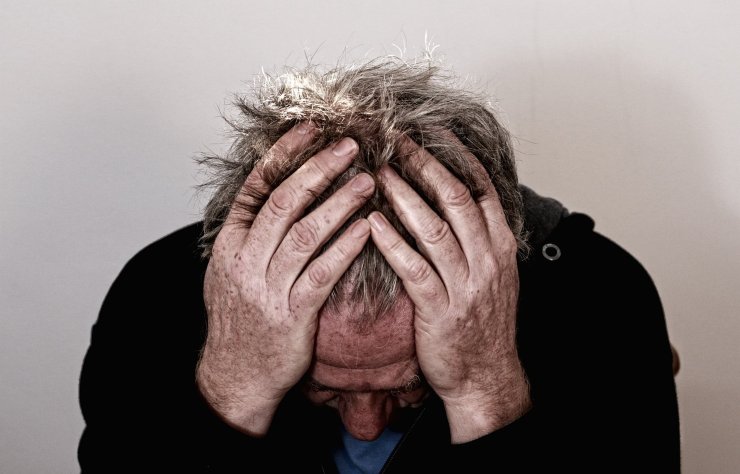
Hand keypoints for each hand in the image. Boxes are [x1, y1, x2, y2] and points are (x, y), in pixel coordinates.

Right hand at [196, 123, 373, 435]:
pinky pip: (323, 273)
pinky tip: (368, 227)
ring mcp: (267, 287)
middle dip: (318, 169)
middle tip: (350, 146)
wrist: (236, 374)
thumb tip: (271, 191)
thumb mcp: (229, 271)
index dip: (284, 154)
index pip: (256, 186)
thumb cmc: (241, 320)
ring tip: (368, 181)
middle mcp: (245, 260)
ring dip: (339, 203)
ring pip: (306, 234)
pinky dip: (346, 247)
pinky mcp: (293, 314)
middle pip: (284, 202)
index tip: (310, 128)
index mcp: (230, 244)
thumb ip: (249, 233)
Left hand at [368, 136, 530, 442]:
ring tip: (378, 172)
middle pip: (457, 199)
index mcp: (500, 246)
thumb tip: (455, 196)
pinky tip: (371, 222)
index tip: (433, 131)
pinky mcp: (440, 309)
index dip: (457, 156)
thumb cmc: (481, 322)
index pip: (482, 189)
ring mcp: (465, 284)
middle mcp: (487, 260)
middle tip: (397, 140)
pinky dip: (392, 242)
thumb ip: (478, 236)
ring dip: (404, 196)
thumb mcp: (493, 274)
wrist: (485, 374)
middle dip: (426, 165)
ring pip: (435, 228)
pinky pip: (414, 269)